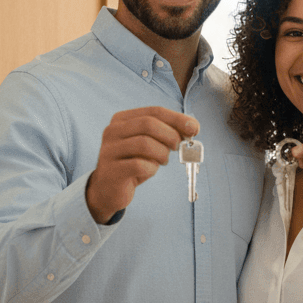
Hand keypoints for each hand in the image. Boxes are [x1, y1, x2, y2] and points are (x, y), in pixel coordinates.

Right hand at [86, 107, 199, 223]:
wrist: (108, 190)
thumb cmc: (132, 164)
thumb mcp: (149, 145)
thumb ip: (166, 133)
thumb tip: (192, 127)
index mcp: (122, 120)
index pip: (154, 111)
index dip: (177, 118)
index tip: (194, 128)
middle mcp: (112, 131)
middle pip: (149, 124)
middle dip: (170, 135)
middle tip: (177, 147)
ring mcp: (109, 150)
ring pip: (145, 144)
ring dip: (161, 154)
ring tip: (162, 161)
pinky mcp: (112, 170)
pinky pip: (139, 165)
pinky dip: (151, 169)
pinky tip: (149, 171)